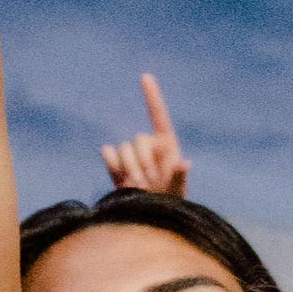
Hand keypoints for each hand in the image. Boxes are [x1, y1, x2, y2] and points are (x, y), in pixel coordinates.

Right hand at [101, 71, 184, 194]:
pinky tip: (122, 180)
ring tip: (140, 186)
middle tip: (150, 182)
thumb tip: (185, 163)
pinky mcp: (114, 160)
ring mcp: (130, 152)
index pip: (158, 115)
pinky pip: (107, 152)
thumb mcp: (177, 190)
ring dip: (130, 168)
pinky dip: (113, 165)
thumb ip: (179, 175)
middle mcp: (148, 144)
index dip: (152, 96)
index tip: (145, 76)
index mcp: (167, 144)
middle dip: (142, 161)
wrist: (148, 214)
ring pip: (122, 147)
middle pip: (138, 139)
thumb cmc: (169, 201)